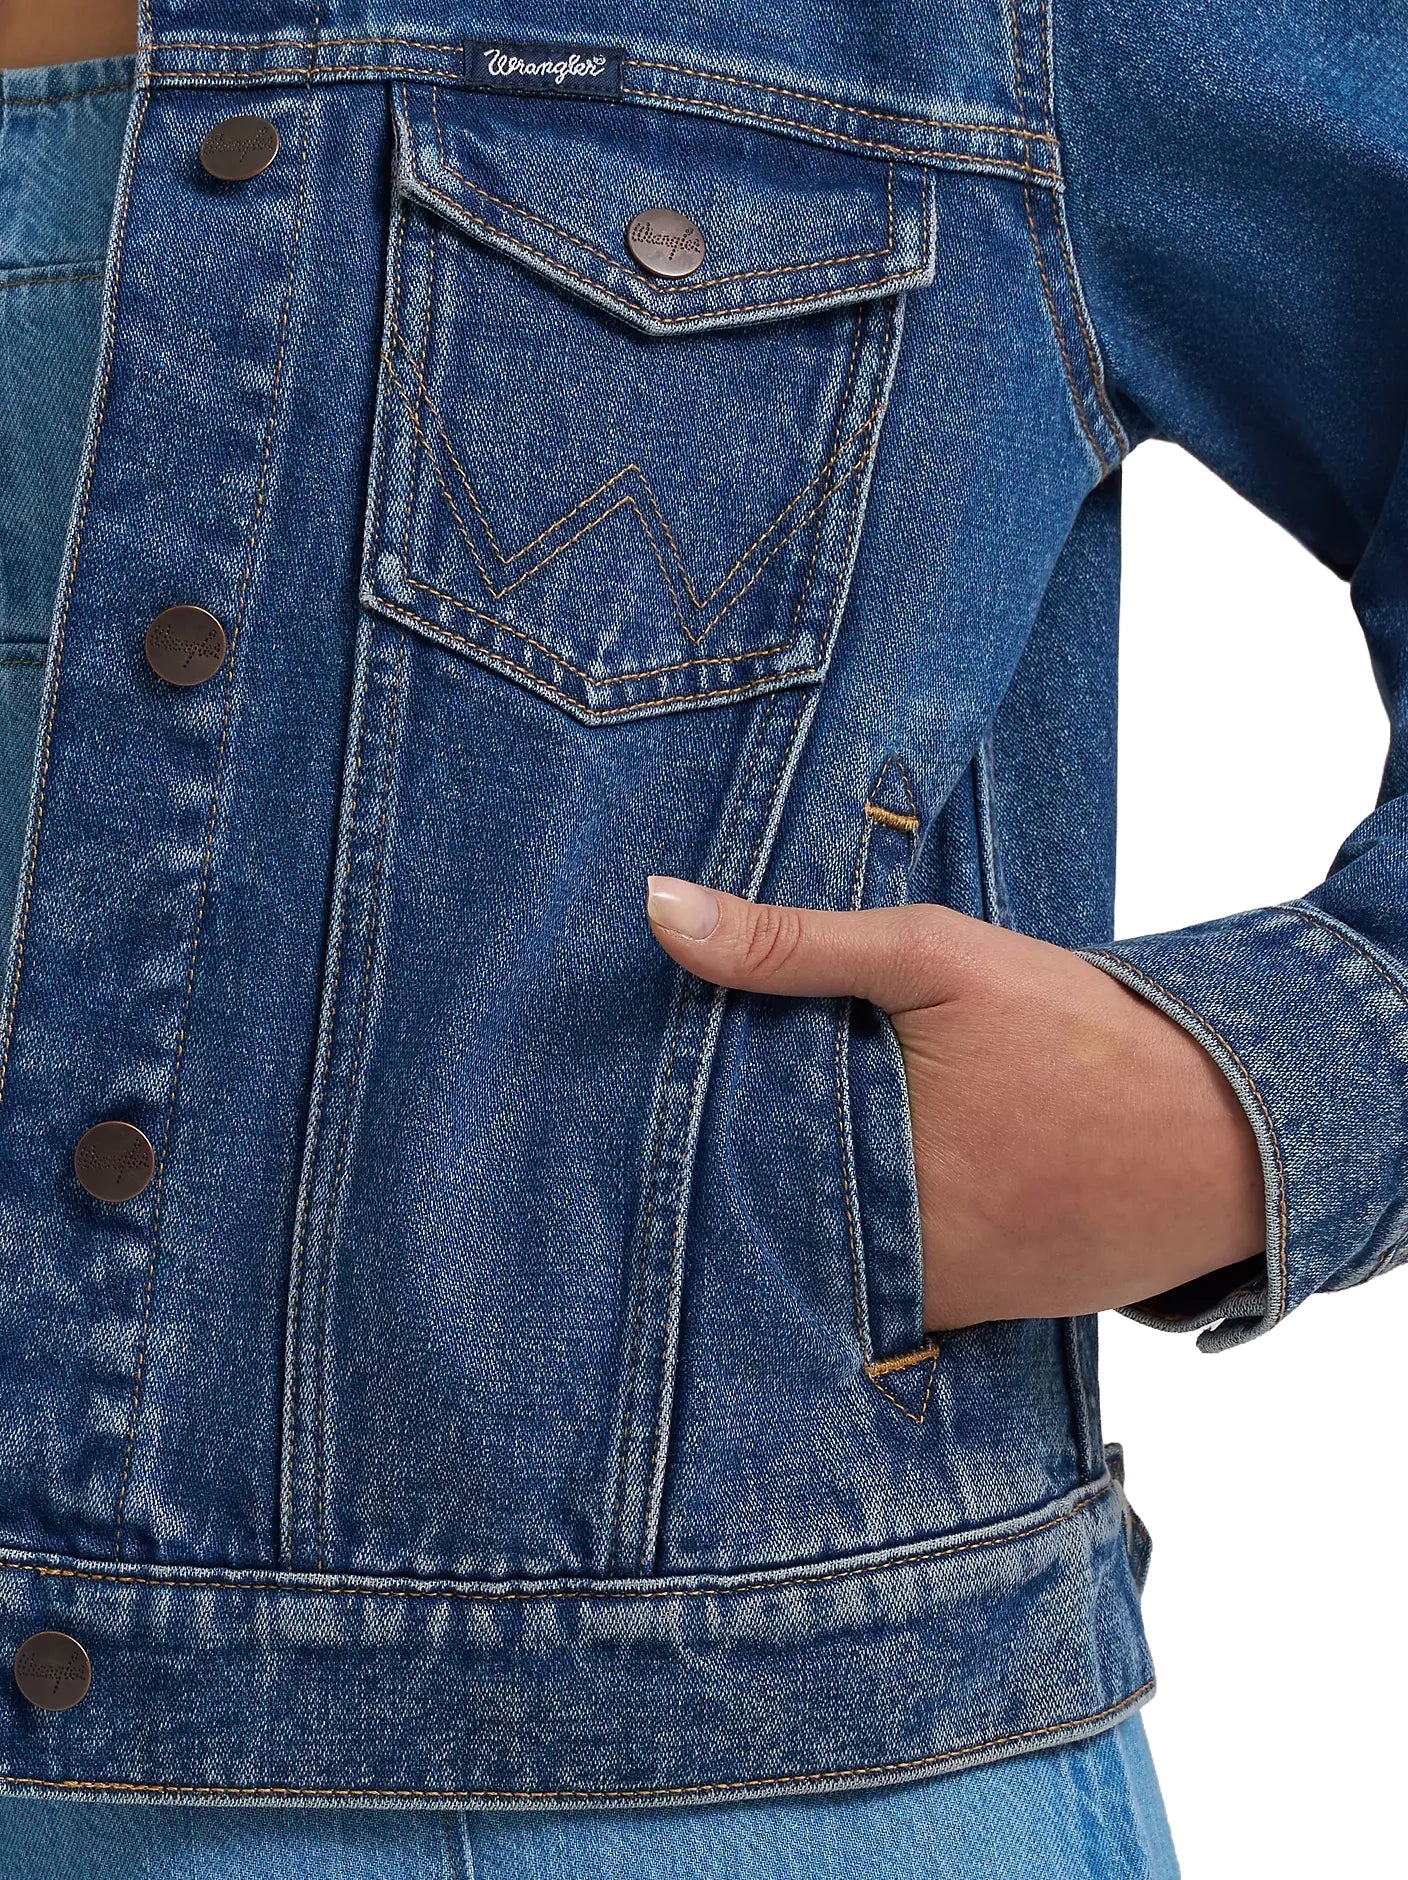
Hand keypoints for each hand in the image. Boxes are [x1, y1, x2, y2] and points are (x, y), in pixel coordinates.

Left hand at [645, 876, 1265, 1329]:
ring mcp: (921, 1296)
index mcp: (854, 1164)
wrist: (1224, 1139)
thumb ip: (792, 942)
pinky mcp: (960, 1313)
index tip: (617, 1095)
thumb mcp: (934, 960)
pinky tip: (828, 1192)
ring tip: (729, 1156)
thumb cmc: (1078, 1036)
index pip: (704, 1157)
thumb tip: (660, 907)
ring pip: (803, 1252)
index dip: (661, 1124)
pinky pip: (868, 1283)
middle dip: (707, 1170)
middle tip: (648, 1131)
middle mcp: (877, 1253)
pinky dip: (844, 1241)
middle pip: (747, 1210)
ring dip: (772, 1209)